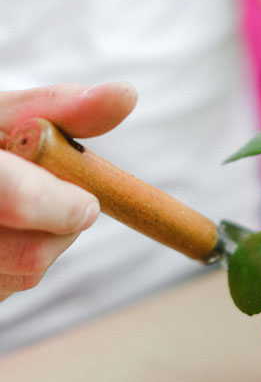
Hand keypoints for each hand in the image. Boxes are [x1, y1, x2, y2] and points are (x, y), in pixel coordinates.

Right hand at [0, 81, 136, 300]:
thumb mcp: (1, 114)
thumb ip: (60, 108)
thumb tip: (127, 94)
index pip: (19, 199)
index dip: (60, 206)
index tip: (87, 204)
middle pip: (31, 255)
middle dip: (58, 226)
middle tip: (50, 196)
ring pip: (26, 274)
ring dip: (43, 241)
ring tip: (16, 208)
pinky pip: (11, 287)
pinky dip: (21, 261)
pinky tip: (4, 231)